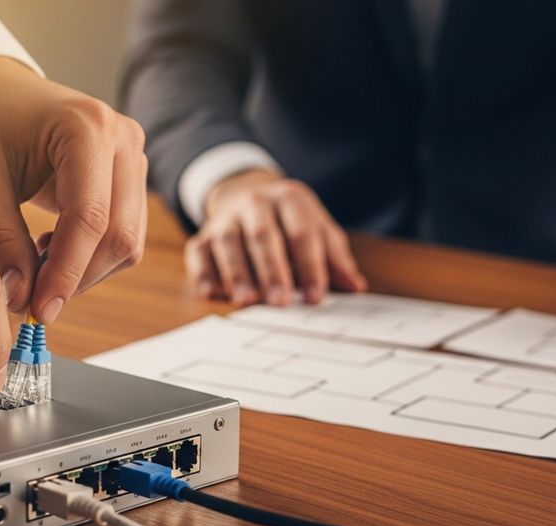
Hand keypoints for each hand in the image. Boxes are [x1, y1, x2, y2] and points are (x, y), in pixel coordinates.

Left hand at [0, 57, 147, 322]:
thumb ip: (0, 241)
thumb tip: (19, 300)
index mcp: (86, 128)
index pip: (90, 218)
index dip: (66, 272)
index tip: (39, 310)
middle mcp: (122, 138)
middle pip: (120, 235)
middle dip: (78, 278)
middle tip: (34, 302)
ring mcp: (133, 156)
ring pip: (128, 241)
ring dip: (86, 270)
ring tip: (36, 265)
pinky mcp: (131, 175)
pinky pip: (125, 234)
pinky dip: (92, 256)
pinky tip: (52, 248)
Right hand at [185, 169, 366, 305]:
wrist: (245, 193)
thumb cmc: (290, 223)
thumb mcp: (317, 230)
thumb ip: (335, 258)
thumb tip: (356, 287)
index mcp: (289, 199)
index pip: (302, 233)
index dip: (310, 266)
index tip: (316, 297)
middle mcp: (255, 203)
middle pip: (263, 235)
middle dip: (273, 270)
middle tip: (282, 301)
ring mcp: (226, 218)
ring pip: (229, 243)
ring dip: (237, 273)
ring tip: (247, 301)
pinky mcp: (203, 235)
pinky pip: (199, 252)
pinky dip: (203, 272)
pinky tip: (210, 292)